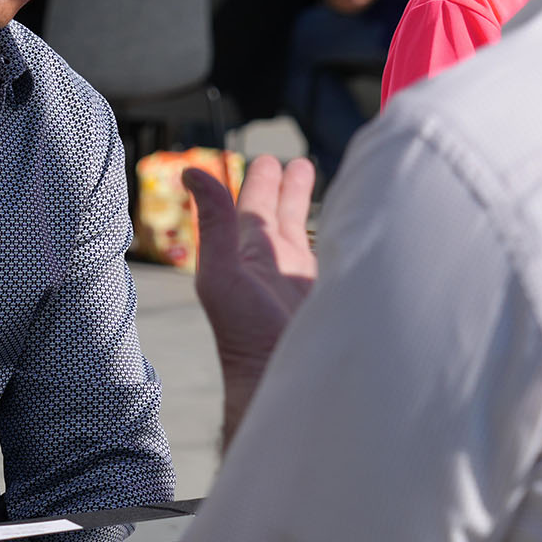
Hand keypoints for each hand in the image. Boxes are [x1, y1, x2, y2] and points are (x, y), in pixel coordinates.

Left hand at [186, 154, 317, 442]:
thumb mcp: (223, 273)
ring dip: (313, 211)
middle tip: (297, 163)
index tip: (268, 159)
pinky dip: (343, 238)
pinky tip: (351, 231)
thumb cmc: (245, 335)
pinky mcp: (331, 297)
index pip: (256, 208)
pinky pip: (337, 258)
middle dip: (290, 190)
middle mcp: (279, 266)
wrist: (281, 382)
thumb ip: (213, 223)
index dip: (262, 183)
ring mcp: (305, 283)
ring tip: (322, 193)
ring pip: (309, 235)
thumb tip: (190, 172)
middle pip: (284, 217)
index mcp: (250, 256)